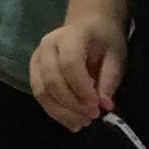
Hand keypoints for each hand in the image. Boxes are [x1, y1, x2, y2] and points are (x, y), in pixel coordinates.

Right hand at [31, 15, 126, 130]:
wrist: (88, 25)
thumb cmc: (103, 41)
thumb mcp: (115, 56)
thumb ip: (109, 80)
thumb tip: (104, 106)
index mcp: (70, 36)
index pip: (69, 64)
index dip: (81, 88)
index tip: (96, 107)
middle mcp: (47, 46)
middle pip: (51, 80)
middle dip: (71, 104)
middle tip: (91, 117)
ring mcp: (36, 59)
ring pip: (41, 92)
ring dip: (61, 112)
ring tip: (81, 123)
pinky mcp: (33, 72)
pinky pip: (39, 96)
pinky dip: (54, 112)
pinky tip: (71, 121)